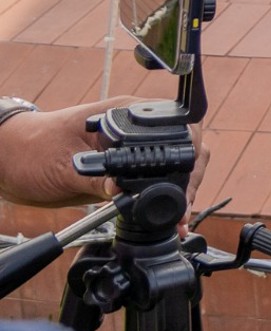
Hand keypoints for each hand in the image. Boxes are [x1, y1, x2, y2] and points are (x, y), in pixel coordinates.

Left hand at [0, 96, 206, 207]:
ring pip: (177, 163)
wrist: (8, 160)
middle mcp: (136, 126)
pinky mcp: (125, 168)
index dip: (189, 154)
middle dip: (191, 177)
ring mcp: (133, 147)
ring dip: (183, 189)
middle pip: (186, 145)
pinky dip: (166, 196)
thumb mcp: (62, 169)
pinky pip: (157, 178)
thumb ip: (97, 180)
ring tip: (180, 217)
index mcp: (125, 113)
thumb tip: (126, 194)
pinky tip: (170, 217)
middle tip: (184, 207)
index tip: (186, 184)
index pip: (177, 125)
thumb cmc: (29, 151)